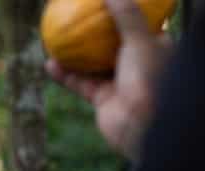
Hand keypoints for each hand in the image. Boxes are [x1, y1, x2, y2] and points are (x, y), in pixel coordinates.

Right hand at [46, 0, 173, 159]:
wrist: (142, 125)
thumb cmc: (148, 79)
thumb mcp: (140, 40)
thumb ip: (126, 15)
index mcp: (155, 49)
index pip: (140, 25)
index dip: (124, 13)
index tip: (103, 3)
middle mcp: (138, 65)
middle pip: (112, 43)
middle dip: (93, 32)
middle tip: (73, 16)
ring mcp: (120, 83)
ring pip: (93, 64)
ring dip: (74, 53)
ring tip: (54, 38)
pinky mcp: (103, 100)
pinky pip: (81, 83)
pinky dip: (65, 75)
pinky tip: (49, 64)